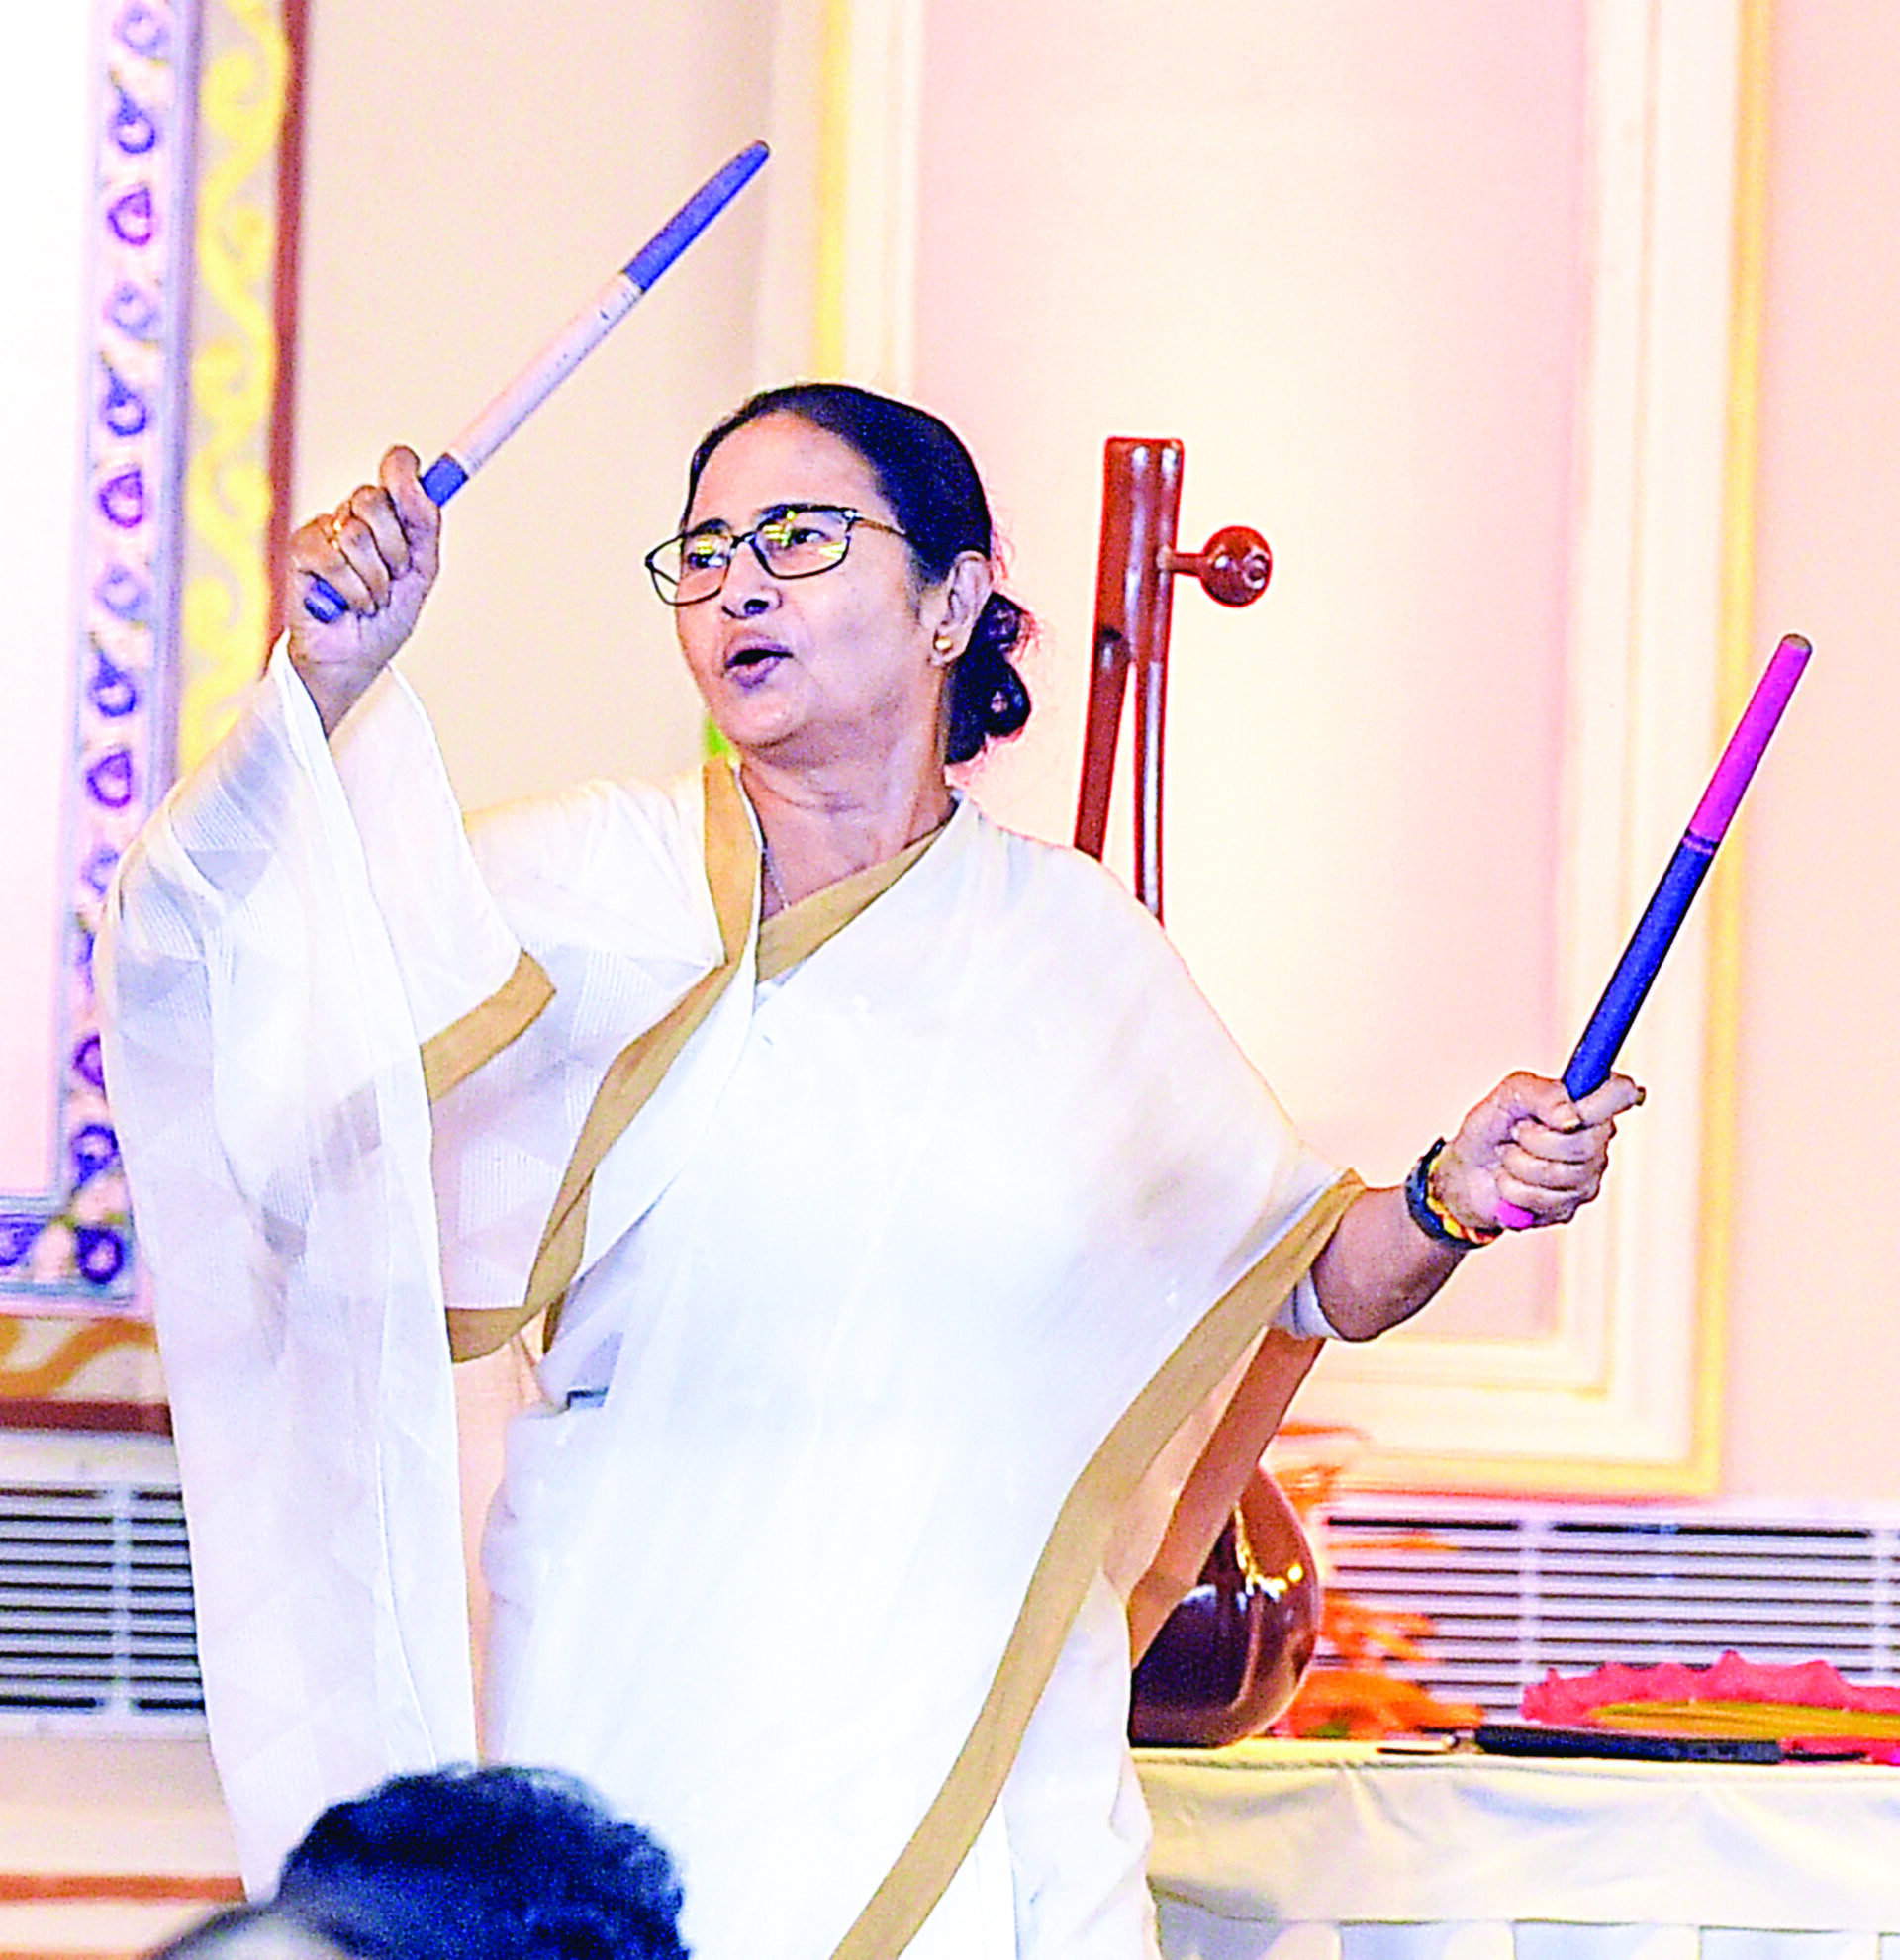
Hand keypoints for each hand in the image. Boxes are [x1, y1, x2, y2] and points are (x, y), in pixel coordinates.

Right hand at [285, 446, 441, 734]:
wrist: (355, 659)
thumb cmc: (385, 618)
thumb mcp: (420, 574)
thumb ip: (424, 528)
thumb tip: (421, 489)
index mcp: (388, 516)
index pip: (396, 469)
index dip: (404, 471)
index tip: (413, 486)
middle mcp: (353, 515)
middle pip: (374, 499)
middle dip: (394, 549)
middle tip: (393, 576)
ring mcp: (325, 530)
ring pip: (356, 534)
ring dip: (374, 580)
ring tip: (370, 599)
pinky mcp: (301, 551)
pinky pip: (332, 558)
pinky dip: (350, 590)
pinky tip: (347, 603)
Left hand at [1433, 1071, 1643, 1233]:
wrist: (1466, 1170)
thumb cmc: (1493, 1127)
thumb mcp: (1508, 1095)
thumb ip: (1541, 1093)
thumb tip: (1571, 1116)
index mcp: (1587, 1102)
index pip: (1622, 1092)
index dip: (1601, 1100)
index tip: (1569, 1110)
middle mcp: (1596, 1139)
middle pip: (1586, 1143)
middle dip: (1535, 1139)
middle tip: (1516, 1133)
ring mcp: (1586, 1176)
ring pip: (1562, 1174)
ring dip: (1518, 1164)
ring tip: (1509, 1157)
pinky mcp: (1569, 1207)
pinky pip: (1545, 1201)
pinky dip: (1513, 1189)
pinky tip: (1509, 1181)